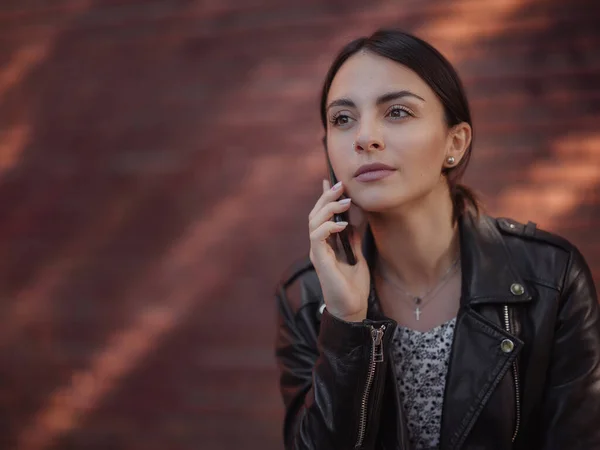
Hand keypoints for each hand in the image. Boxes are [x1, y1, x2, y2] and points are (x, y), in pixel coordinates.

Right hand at [308, 180, 370, 321]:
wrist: (352, 308)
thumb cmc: (353, 286)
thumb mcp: (357, 255)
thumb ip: (353, 238)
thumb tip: (355, 220)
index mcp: (325, 244)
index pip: (322, 216)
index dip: (324, 198)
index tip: (330, 181)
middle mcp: (318, 246)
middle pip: (315, 214)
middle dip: (326, 197)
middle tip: (340, 185)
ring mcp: (317, 252)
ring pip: (313, 221)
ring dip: (328, 208)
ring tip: (345, 201)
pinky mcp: (319, 260)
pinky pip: (317, 236)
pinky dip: (329, 226)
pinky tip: (343, 224)